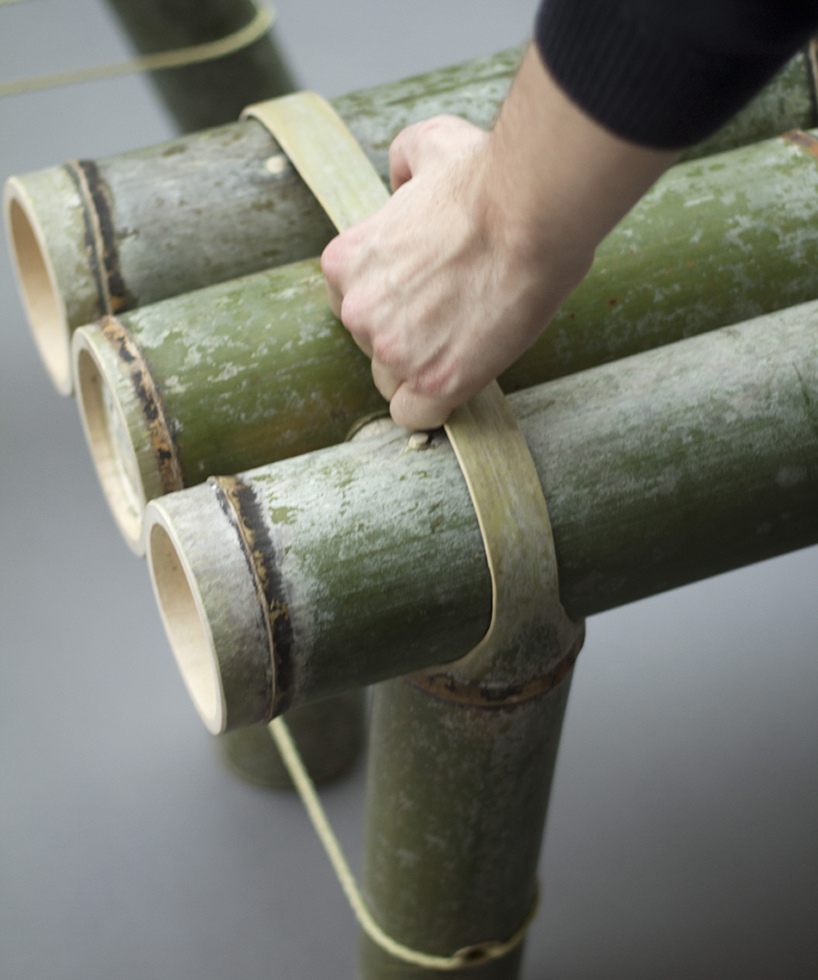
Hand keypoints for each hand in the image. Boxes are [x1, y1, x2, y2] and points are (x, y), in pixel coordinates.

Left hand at [321, 46, 677, 430]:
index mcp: (345, 263)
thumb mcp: (429, 145)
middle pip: (372, 350)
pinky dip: (436, 406)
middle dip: (408, 340)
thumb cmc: (488, 178)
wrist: (530, 210)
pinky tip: (458, 381)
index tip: (424, 298)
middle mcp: (358, 311)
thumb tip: (401, 178)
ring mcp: (394, 350)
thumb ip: (403, 162)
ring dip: (425, 371)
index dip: (391, 306)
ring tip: (466, 341)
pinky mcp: (434, 381)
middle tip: (453, 316)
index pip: (351, 308)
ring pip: (395, 385)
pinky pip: (416, 418)